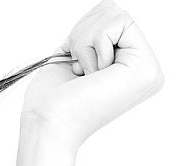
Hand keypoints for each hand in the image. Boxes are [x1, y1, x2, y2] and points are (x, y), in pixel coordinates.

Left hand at [21, 0, 164, 149]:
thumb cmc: (51, 100)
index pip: (110, 17)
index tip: (74, 65)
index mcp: (129, 66)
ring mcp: (149, 69)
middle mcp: (144, 68)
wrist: (46, 124)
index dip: (82, 31)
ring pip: (115, 14)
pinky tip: (90, 74)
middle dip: (83, 33)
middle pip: (113, 11)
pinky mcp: (146, 68)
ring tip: (83, 73)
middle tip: (77, 68)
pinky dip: (92, 45)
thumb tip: (107, 10)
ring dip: (85, 41)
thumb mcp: (74, 55)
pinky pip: (118, 22)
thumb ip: (96, 34)